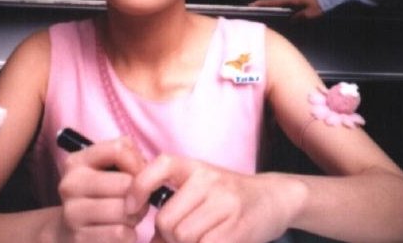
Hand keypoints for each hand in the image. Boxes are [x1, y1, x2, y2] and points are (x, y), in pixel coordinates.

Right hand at [56, 136, 148, 242]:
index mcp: (77, 161)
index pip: (118, 150)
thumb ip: (127, 156)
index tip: (140, 175)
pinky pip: (120, 234)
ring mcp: (72, 213)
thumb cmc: (98, 193)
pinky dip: (129, 234)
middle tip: (140, 200)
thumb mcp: (106, 168)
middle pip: (125, 183)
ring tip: (131, 216)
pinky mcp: (79, 238)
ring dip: (136, 216)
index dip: (137, 162)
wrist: (67, 230)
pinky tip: (123, 232)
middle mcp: (71, 184)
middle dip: (140, 194)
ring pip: (124, 211)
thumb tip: (145, 167)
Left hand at [126, 155, 306, 242]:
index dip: (138, 187)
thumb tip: (150, 238)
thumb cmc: (227, 195)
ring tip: (201, 237)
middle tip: (182, 234)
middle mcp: (209, 180)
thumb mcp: (200, 184)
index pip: (160, 166)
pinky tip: (214, 240)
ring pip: (182, 238)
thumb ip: (174, 201)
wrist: (273, 198)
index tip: (129, 208)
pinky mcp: (237, 228)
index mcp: (195, 166)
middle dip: (167, 236)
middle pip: (167, 221)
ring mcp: (225, 203)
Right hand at [249, 0, 323, 19]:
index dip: (262, 3)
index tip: (252, 4)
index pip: (274, 2)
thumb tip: (290, 20)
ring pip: (277, 4)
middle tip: (251, 8)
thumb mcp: (311, 13)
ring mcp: (293, 1)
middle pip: (273, 2)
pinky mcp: (296, 4)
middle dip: (262, 5)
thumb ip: (300, 17)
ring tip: (259, 11)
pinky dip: (276, 9)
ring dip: (268, 7)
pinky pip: (283, 7)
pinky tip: (274, 14)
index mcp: (291, 0)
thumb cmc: (320, 5)